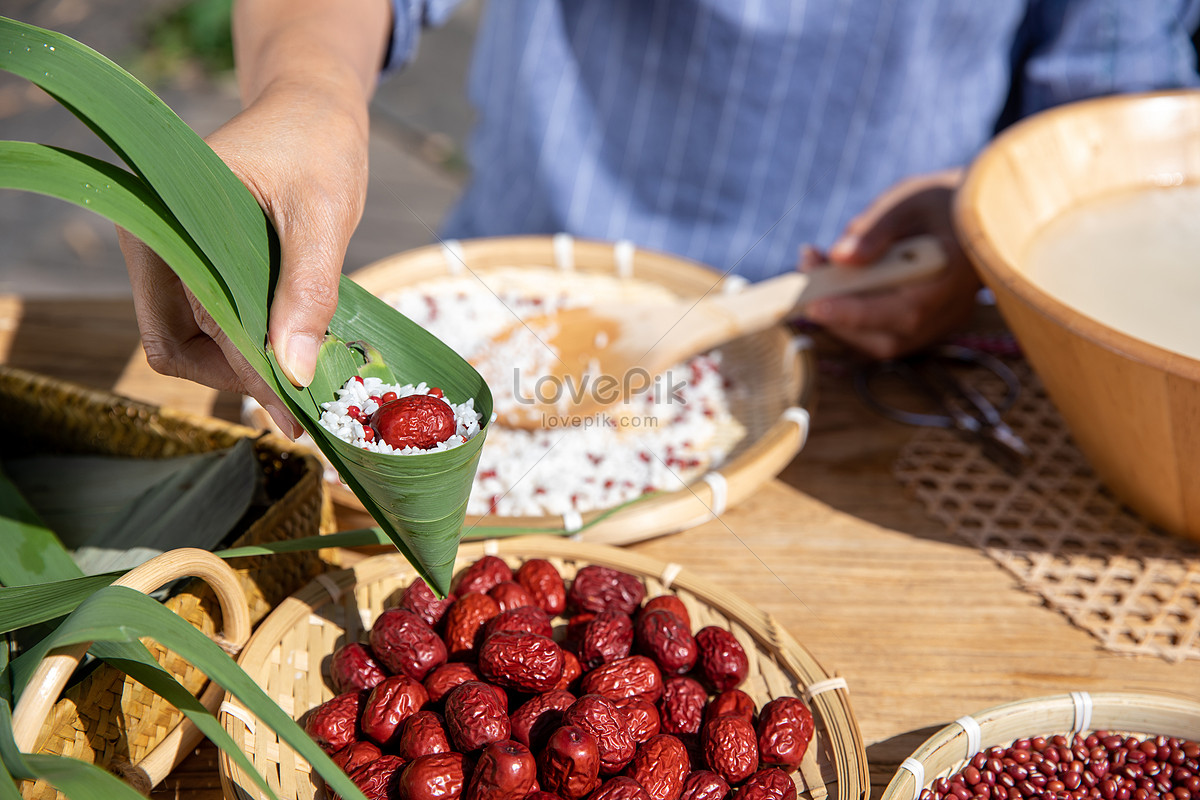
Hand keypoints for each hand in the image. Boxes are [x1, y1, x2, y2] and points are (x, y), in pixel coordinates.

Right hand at [118, 82, 371, 436]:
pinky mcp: (201, 261)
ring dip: (244, 364)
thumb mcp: (322, 217)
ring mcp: (173, 253)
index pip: (184, 327)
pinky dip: (251, 339)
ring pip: (193, 336)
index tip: (291, 409)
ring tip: (303, 386)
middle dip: (237, 378)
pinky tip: (296, 354)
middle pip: (175, 342)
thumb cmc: (317, 146)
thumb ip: (307, 291)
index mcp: (162, 223)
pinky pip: (213, 316)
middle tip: (299, 410)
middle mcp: (153, 241)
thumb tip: (293, 370)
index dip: (239, 375)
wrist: (316, 109)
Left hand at [801, 169, 980, 358]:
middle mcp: (951, 310)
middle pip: (888, 338)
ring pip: (881, 342)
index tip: (815, 305)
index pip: (906, 310)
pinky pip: (883, 334)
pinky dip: (852, 314)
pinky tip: (834, 279)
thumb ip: (874, 230)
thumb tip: (839, 258)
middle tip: (806, 273)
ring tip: (815, 268)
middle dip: (838, 315)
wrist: (977, 214)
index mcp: (954, 275)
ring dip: (839, 316)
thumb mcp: (907, 200)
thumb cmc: (941, 202)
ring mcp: (940, 325)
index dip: (857, 313)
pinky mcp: (926, 328)